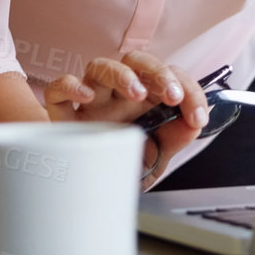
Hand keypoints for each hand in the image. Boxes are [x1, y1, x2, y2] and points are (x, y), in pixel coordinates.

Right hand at [43, 52, 207, 188]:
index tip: (197, 116)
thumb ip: (177, 135)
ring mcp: (90, 102)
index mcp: (146, 98)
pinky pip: (57, 89)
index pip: (169, 75)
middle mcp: (118, 94)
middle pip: (135, 60)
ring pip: (99, 66)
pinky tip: (86, 96)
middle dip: (158, 73)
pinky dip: (70, 86)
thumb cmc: (126, 167)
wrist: (94, 194)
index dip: (189, 90)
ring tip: (136, 93)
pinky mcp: (62, 115)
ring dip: (121, 74)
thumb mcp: (159, 154)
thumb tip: (192, 122)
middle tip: (173, 97)